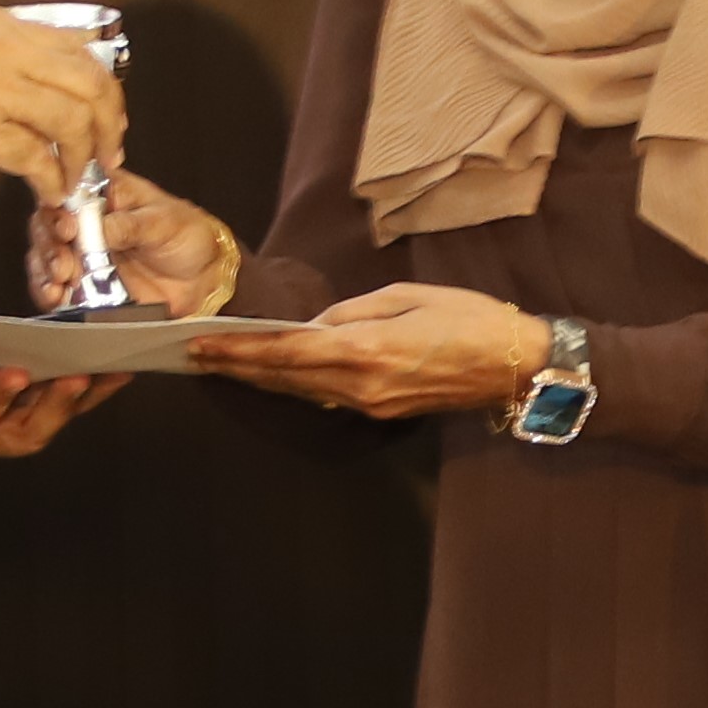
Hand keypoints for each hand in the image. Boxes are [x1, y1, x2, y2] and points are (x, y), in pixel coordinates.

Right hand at [0, 9, 122, 184]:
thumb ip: (0, 59)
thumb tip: (40, 90)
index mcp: (0, 26)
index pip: (77, 47)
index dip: (103, 86)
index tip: (107, 115)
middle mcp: (3, 51)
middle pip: (89, 82)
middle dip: (110, 123)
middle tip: (109, 153)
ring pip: (72, 120)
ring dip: (85, 157)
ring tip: (78, 179)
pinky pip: (37, 159)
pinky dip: (52, 182)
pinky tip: (50, 194)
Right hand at [24, 172, 244, 317]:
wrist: (202, 277)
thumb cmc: (185, 235)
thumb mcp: (164, 222)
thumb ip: (132, 225)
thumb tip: (100, 227)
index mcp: (102, 194)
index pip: (66, 193)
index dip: (58, 210)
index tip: (68, 229)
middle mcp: (84, 222)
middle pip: (46, 227)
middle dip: (49, 246)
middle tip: (64, 264)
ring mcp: (81, 255)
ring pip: (45, 258)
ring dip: (45, 272)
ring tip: (59, 283)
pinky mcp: (84, 285)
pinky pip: (57, 289)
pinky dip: (51, 294)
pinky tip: (55, 298)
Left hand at [188, 283, 546, 417]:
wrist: (514, 366)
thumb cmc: (469, 319)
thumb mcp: (406, 296)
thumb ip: (353, 311)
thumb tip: (314, 324)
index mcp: (363, 349)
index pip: (284, 350)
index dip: (238, 349)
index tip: (201, 343)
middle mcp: (358, 385)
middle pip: (282, 377)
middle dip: (236, 365)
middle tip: (193, 355)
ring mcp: (369, 404)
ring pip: (299, 391)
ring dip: (259, 378)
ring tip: (222, 363)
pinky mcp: (380, 411)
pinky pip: (324, 397)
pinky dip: (292, 385)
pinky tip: (273, 374)